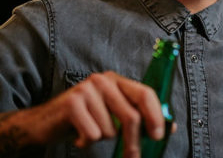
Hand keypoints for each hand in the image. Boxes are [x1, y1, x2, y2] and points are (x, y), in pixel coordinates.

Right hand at [0, 71, 163, 157]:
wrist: (43, 123)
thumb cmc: (84, 119)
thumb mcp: (112, 114)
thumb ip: (138, 116)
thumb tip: (170, 128)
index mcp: (118, 81)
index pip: (146, 94)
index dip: (156, 116)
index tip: (159, 136)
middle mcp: (104, 80)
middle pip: (131, 116)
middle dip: (134, 142)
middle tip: (132, 157)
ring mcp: (87, 89)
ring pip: (110, 129)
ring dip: (102, 139)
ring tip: (90, 132)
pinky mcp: (72, 103)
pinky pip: (92, 134)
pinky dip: (86, 142)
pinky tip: (77, 135)